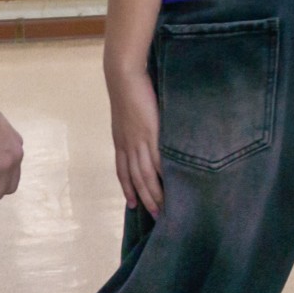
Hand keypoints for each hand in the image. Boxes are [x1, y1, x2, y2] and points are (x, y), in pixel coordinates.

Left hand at [107, 64, 164, 217]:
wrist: (123, 76)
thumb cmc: (128, 90)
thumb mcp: (126, 114)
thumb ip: (133, 126)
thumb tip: (143, 133)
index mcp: (121, 142)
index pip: (123, 172)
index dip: (128, 189)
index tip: (133, 204)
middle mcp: (128, 146)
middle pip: (136, 179)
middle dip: (145, 198)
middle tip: (155, 215)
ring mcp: (139, 141)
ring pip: (146, 175)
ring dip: (155, 193)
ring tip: (165, 207)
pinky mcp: (152, 133)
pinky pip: (158, 160)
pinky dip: (164, 174)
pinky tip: (173, 184)